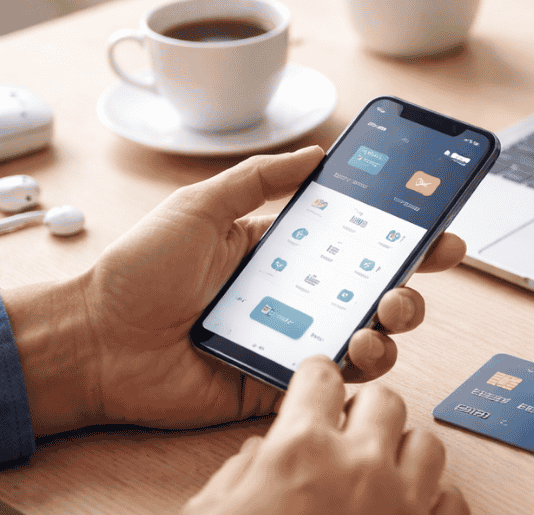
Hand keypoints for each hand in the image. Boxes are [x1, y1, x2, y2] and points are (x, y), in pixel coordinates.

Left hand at [2, 146, 466, 433]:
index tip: (437, 226)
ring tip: (386, 312)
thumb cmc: (136, 271)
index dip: (399, 234)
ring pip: (366, 335)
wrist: (96, 341)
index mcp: (277, 251)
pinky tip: (359, 347)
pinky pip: (333, 377)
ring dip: (394, 323)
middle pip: (372, 288)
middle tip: (424, 269)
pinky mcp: (277, 382)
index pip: (352, 240)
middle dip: (412, 279)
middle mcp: (292, 296)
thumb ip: (258, 179)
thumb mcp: (199, 205)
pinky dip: (359, 366)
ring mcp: (289, 340)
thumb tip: (316, 152)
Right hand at [183, 356, 468, 514]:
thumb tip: (262, 454)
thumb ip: (241, 474)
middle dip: (365, 411)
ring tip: (382, 473)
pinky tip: (410, 512)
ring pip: (428, 443)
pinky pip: (453, 501)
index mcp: (299, 450)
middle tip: (349, 433)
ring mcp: (401, 504)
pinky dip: (436, 502)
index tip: (317, 386)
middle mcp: (358, 466)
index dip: (316, 379)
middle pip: (385, 399)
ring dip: (405, 453)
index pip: (320, 377)